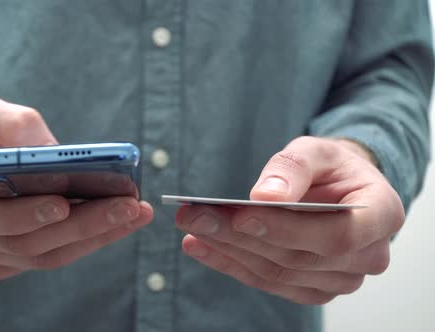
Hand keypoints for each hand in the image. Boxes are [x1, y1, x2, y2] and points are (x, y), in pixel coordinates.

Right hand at [0, 97, 152, 281]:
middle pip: (25, 243)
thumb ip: (13, 124)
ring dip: (95, 236)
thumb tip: (57, 152)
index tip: (62, 203)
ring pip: (45, 257)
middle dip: (82, 224)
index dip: (19, 215)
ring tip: (135, 212)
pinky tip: (118, 222)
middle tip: (127, 205)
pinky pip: (50, 258)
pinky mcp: (5, 263)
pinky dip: (87, 241)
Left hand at [175, 136, 403, 303]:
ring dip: (228, 250)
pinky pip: (267, 282)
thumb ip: (294, 168)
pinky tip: (199, 245)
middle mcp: (367, 256)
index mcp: (382, 216)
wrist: (338, 189)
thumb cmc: (332, 168)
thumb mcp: (317, 151)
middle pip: (297, 256)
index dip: (286, 229)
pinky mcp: (312, 288)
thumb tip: (264, 196)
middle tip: (195, 215)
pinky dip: (229, 264)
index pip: (337, 235)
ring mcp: (340, 279)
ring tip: (191, 227)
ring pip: (277, 273)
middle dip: (239, 236)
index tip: (241, 215)